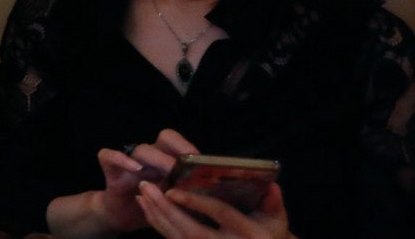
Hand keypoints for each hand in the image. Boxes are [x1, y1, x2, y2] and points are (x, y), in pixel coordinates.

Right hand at [94, 128, 198, 233]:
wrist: (125, 215)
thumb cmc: (154, 206)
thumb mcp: (175, 199)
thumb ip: (188, 190)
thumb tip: (212, 188)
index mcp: (168, 159)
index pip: (180, 142)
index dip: (189, 147)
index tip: (201, 162)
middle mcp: (151, 156)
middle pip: (165, 137)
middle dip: (178, 149)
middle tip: (187, 166)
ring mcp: (130, 161)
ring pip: (142, 149)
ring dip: (158, 159)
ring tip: (169, 172)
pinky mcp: (111, 169)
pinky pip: (108, 155)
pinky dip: (121, 159)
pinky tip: (136, 169)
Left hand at [137, 179, 291, 238]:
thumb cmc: (270, 234)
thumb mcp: (276, 220)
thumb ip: (272, 202)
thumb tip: (272, 185)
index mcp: (248, 234)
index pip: (220, 215)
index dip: (196, 203)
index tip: (173, 191)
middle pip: (193, 232)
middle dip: (167, 211)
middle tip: (147, 187)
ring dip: (158, 217)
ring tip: (142, 194)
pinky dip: (159, 226)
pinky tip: (147, 209)